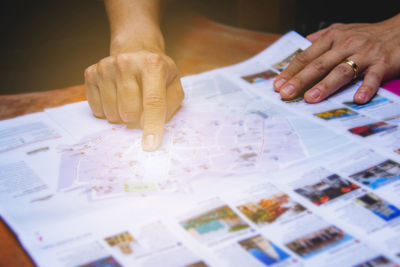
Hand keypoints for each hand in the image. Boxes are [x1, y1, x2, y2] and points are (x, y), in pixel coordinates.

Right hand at [84, 50, 183, 150]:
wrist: (136, 51)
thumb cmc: (158, 74)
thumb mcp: (174, 85)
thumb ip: (169, 106)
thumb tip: (151, 127)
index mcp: (153, 65)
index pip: (153, 102)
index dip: (152, 126)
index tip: (150, 145)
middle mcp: (127, 63)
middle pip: (129, 111)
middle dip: (137, 118)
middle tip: (142, 106)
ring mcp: (106, 67)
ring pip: (112, 113)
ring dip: (122, 115)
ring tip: (129, 99)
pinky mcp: (91, 74)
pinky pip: (97, 109)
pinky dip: (108, 110)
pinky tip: (116, 97)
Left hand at [273, 14, 399, 103]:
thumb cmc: (368, 34)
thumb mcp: (342, 30)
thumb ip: (321, 37)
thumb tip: (302, 44)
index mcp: (332, 37)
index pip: (306, 56)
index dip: (291, 71)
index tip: (277, 85)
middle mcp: (345, 44)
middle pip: (319, 64)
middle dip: (300, 80)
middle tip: (286, 94)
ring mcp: (364, 54)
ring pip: (341, 71)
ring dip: (325, 86)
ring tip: (311, 98)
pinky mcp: (383, 64)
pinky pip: (373, 77)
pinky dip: (365, 88)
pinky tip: (357, 99)